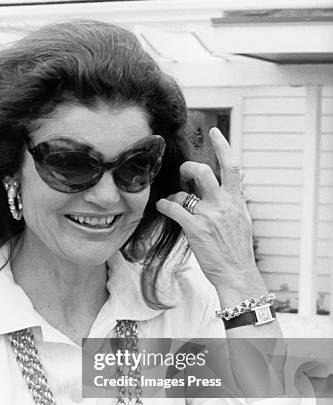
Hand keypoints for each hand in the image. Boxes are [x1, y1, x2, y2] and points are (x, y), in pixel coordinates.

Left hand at [156, 127, 258, 289]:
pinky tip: (161, 208)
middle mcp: (224, 204)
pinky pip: (173, 209)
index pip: (232, 167)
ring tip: (172, 202)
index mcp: (236, 200)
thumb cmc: (237, 249)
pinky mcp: (195, 229)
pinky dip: (164, 206)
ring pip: (183, 193)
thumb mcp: (242, 219)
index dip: (223, 146)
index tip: (214, 131)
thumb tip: (236, 179)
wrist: (236, 273)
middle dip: (188, 169)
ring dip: (174, 195)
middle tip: (182, 174)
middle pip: (203, 172)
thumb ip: (235, 198)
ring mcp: (209, 216)